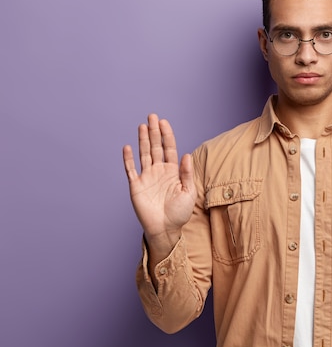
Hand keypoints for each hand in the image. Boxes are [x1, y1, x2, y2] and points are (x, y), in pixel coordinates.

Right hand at [123, 114, 195, 249]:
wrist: (165, 230)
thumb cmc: (179, 213)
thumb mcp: (188, 192)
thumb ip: (186, 174)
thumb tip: (187, 155)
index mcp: (172, 171)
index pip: (169, 148)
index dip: (166, 135)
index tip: (164, 122)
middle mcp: (159, 171)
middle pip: (155, 147)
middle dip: (154, 132)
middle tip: (152, 116)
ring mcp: (147, 177)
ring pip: (144, 154)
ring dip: (143, 140)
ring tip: (142, 126)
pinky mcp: (136, 186)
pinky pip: (131, 170)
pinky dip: (128, 159)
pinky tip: (128, 147)